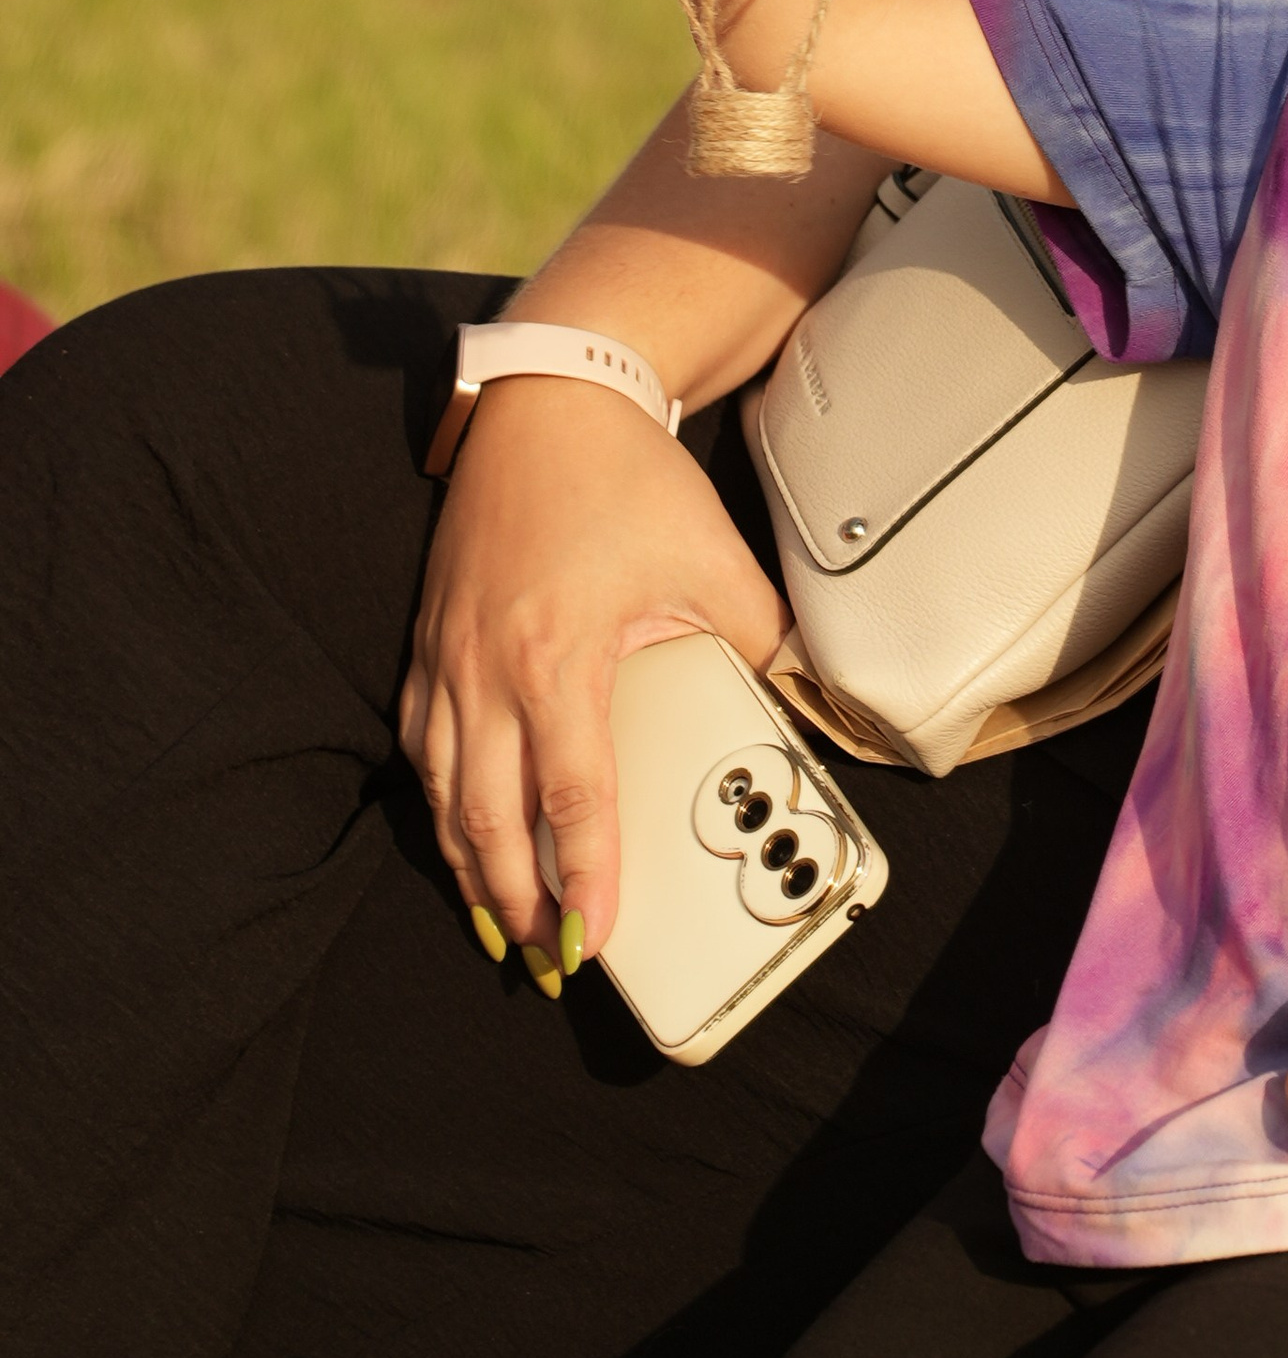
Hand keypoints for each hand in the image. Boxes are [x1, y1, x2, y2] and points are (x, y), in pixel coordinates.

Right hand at [398, 379, 785, 980]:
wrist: (551, 402)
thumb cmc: (627, 479)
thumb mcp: (713, 561)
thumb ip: (755, 642)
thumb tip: (796, 699)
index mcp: (558, 656)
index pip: (572, 798)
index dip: (584, 877)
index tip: (597, 934)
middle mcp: (488, 667)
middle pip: (489, 817)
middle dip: (516, 899)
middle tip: (548, 956)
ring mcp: (448, 654)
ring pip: (443, 791)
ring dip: (468, 865)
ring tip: (500, 921)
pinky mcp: (429, 638)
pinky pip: (420, 743)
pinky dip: (436, 802)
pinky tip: (456, 830)